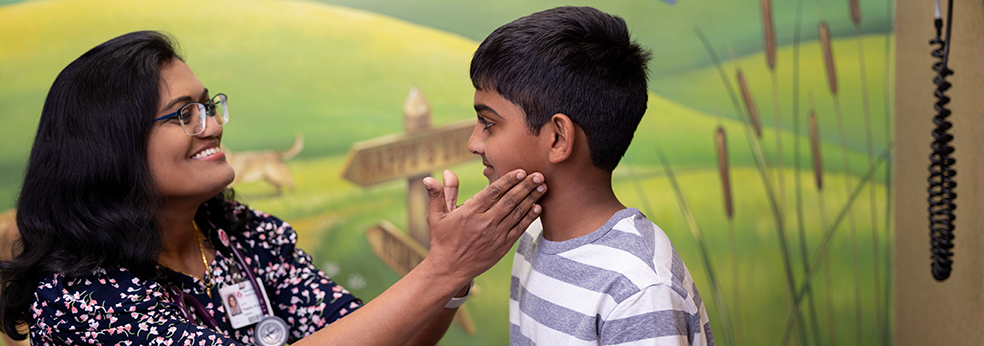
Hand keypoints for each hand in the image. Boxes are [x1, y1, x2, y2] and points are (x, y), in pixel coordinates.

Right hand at [422, 169, 545, 279]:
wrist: (449, 269)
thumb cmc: (442, 240)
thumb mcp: (436, 216)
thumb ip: (439, 194)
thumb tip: (430, 177)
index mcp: (469, 212)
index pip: (492, 192)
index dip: (508, 180)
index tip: (521, 171)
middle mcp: (484, 223)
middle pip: (509, 201)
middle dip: (525, 187)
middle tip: (539, 175)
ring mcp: (495, 236)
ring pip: (516, 214)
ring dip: (531, 199)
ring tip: (543, 187)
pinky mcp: (502, 246)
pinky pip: (519, 230)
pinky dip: (529, 218)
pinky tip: (538, 208)